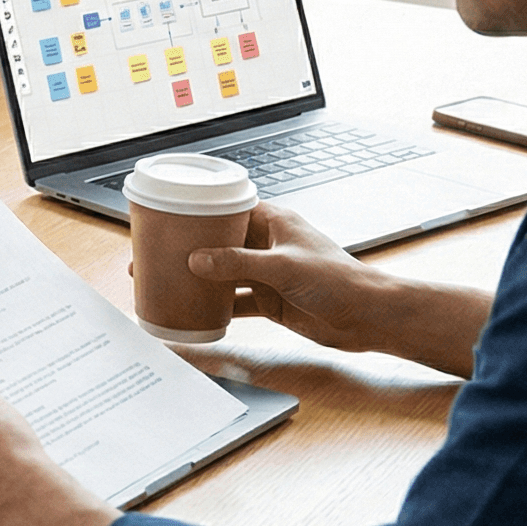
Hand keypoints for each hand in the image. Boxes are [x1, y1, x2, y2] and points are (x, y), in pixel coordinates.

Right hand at [185, 202, 394, 354]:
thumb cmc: (339, 280)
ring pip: (224, 272)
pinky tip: (195, 310)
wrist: (368, 317)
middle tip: (158, 251)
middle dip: (191, 247)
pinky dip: (215, 306)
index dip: (200, 210)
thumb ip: (238, 264)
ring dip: (199, 277)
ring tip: (167, 279)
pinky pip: (234, 301)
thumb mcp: (283, 267)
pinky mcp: (270, 300)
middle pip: (220, 242)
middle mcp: (267, 245)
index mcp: (274, 222)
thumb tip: (197, 261)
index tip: (172, 215)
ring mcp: (267, 274)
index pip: (229, 208)